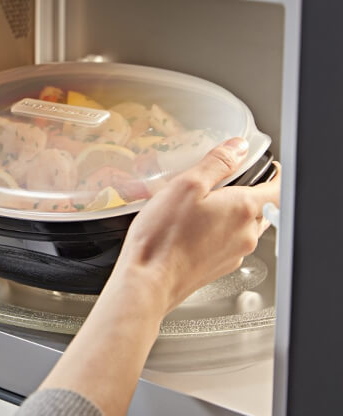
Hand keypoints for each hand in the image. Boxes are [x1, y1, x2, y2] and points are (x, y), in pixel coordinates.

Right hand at [113, 137, 280, 313]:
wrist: (149, 280)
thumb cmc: (164, 237)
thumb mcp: (186, 185)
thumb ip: (216, 163)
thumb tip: (238, 147)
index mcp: (244, 209)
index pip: (279, 189)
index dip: (275, 175)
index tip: (268, 167)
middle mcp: (245, 234)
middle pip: (263, 208)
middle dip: (251, 193)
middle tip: (228, 180)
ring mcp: (233, 254)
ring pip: (244, 226)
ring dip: (232, 213)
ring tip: (204, 203)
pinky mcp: (218, 267)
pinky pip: (227, 243)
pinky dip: (217, 231)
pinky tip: (192, 227)